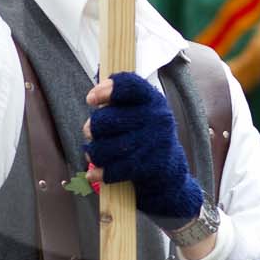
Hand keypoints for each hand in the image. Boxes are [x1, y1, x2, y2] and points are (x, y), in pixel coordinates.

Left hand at [82, 73, 203, 225]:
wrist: (170, 172)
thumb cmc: (144, 136)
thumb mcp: (138, 112)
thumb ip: (117, 102)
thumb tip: (93, 97)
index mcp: (152, 99)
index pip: (129, 86)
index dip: (105, 90)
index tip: (90, 99)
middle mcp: (157, 117)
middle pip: (109, 119)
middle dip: (92, 128)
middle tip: (89, 133)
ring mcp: (156, 142)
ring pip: (108, 147)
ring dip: (94, 152)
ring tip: (92, 152)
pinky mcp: (152, 165)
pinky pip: (117, 169)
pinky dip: (101, 173)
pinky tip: (94, 173)